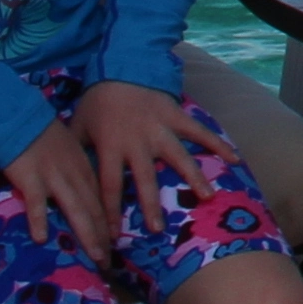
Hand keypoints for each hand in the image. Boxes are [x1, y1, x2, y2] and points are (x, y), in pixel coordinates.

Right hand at [0, 116, 112, 251]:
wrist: (22, 119)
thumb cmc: (44, 137)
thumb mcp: (70, 152)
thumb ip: (78, 172)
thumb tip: (84, 195)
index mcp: (85, 169)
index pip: (101, 201)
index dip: (107, 225)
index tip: (114, 246)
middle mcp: (75, 176)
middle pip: (93, 210)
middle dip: (102, 237)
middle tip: (109, 262)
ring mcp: (54, 177)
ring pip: (75, 209)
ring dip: (87, 234)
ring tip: (96, 256)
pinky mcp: (31, 178)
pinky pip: (35, 202)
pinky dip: (39, 219)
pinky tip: (42, 238)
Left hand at [74, 78, 214, 234]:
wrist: (120, 65)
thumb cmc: (96, 102)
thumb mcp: (77, 128)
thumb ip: (77, 155)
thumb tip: (68, 184)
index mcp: (110, 147)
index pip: (109, 187)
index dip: (109, 213)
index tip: (111, 238)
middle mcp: (137, 142)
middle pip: (145, 179)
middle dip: (150, 206)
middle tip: (157, 229)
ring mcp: (160, 129)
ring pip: (178, 157)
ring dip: (193, 177)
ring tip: (206, 197)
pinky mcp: (177, 116)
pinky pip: (199, 132)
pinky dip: (217, 144)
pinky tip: (234, 159)